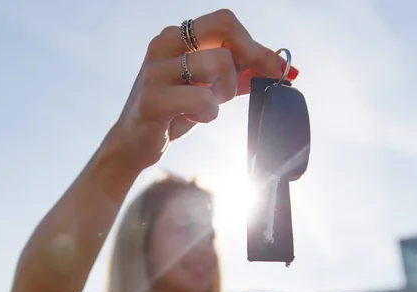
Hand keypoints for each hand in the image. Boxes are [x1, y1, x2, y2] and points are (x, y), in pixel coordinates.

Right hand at [106, 9, 299, 172]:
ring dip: (225, 91)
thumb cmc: (173, 112)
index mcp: (176, 36)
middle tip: (235, 86)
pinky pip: (203, 99)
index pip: (226, 21)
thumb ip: (239, 74)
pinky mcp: (152, 99)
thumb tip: (283, 68)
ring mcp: (155, 70)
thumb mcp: (208, 87)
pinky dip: (208, 113)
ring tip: (208, 106)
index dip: (256, 46)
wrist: (133, 144)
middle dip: (245, 57)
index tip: (274, 70)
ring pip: (220, 62)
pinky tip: (192, 118)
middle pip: (225, 26)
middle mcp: (163, 44)